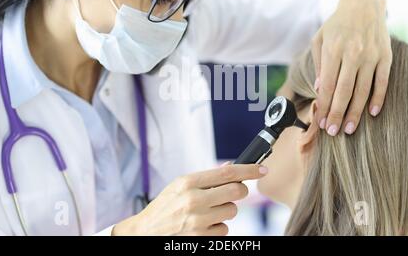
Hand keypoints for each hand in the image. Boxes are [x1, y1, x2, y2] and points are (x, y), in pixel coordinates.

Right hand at [112, 164, 267, 235]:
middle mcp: (194, 200)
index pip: (227, 173)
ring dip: (225, 211)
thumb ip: (204, 178)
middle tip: (230, 192)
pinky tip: (203, 226)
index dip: (249, 170)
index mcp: (187, 183)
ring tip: (206, 212)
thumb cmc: (163, 208)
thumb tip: (230, 167)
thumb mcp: (178, 187)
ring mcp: (198, 221)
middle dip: (238, 191)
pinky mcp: (202, 239)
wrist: (145, 234)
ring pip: (232, 211)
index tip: (262, 169)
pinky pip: (224, 230)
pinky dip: (217, 227)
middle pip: (236, 191)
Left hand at [312, 0, 391, 135]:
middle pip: (345, 91)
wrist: (363, 5)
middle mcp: (353, 53)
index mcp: (333, 49)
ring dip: (356, 112)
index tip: (321, 122)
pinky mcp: (386, 56)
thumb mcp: (319, 39)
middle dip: (338, 114)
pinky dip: (378, 98)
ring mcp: (371, 55)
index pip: (328, 85)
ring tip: (350, 129)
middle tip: (333, 132)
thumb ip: (319, 64)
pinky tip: (372, 113)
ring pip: (363, 90)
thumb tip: (321, 88)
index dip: (325, 106)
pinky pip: (382, 81)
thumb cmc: (336, 25)